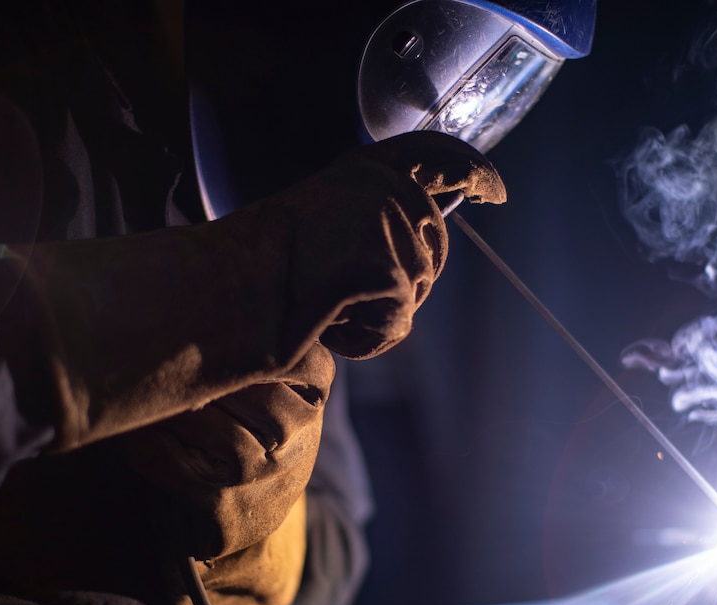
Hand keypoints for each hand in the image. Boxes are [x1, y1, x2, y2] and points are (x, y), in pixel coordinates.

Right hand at [232, 131, 506, 359]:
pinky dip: (364, 338)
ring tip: (321, 304)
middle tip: (344, 297)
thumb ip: (363, 220)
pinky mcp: (391, 271)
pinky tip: (326, 324)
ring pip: (415, 292)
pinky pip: (397, 324)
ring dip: (373, 312)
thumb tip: (399, 250)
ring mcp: (390, 228)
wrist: (222, 293)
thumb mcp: (318, 221)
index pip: (436, 155)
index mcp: (362, 170)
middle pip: (432, 248)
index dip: (472, 172)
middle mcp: (384, 189)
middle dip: (403, 283)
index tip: (493, 190)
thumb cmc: (255, 268)